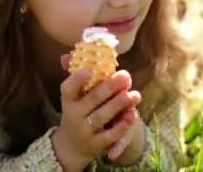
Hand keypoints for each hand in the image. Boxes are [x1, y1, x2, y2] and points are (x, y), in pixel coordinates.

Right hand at [50, 55, 141, 170]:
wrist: (72, 147)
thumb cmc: (78, 112)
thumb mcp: (75, 97)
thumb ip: (77, 77)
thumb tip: (68, 54)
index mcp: (68, 101)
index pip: (68, 88)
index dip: (77, 79)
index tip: (90, 69)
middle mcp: (73, 116)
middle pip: (91, 100)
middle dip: (109, 87)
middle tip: (125, 75)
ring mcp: (84, 131)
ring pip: (102, 117)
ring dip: (119, 104)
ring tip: (134, 94)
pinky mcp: (96, 145)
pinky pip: (110, 135)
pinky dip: (122, 125)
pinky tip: (132, 113)